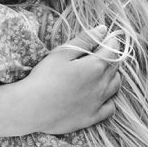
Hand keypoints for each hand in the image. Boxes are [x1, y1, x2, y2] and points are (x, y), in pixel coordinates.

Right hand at [0, 25, 121, 137]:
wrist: (31, 107)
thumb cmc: (44, 77)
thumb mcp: (61, 53)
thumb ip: (84, 40)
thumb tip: (103, 30)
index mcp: (95, 66)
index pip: (113, 50)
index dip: (112, 42)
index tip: (107, 39)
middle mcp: (102, 84)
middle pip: (115, 68)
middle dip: (111, 58)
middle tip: (99, 54)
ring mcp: (98, 102)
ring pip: (116, 86)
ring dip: (112, 77)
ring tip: (100, 73)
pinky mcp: (92, 117)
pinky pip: (110, 108)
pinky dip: (110, 100)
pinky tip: (101, 96)